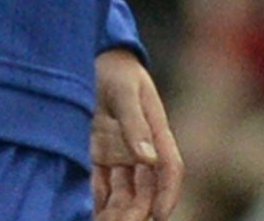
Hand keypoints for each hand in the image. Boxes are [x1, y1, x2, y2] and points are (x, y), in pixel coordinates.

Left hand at [91, 47, 182, 220]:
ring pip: (124, 192)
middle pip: (145, 187)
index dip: (168, 193)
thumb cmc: (116, 69)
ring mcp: (119, 153)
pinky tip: (94, 217)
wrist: (95, 58)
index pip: (169, 167)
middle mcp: (141, 147)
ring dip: (118, 212)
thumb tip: (148, 158)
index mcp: (156, 130)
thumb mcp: (125, 91)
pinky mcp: (99, 155)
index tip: (160, 215)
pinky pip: (101, 186)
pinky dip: (99, 205)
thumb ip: (135, 124)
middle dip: (138, 211)